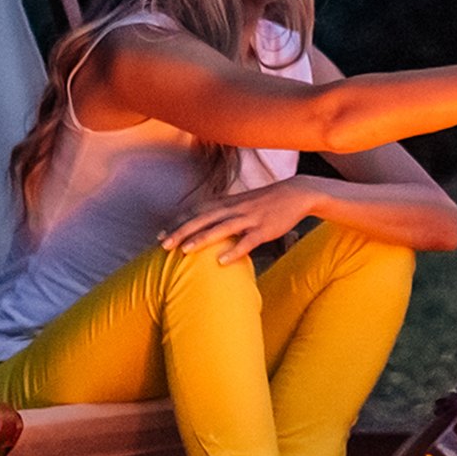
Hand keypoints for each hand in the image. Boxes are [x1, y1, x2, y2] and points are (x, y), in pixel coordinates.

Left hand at [160, 178, 317, 263]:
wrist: (296, 193)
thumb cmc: (266, 202)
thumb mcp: (241, 203)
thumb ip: (223, 211)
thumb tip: (205, 223)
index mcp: (226, 202)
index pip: (195, 211)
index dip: (177, 223)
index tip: (160, 235)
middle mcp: (234, 208)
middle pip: (202, 219)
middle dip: (181, 231)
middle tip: (162, 245)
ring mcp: (249, 218)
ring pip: (221, 228)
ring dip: (201, 239)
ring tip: (184, 251)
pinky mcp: (264, 229)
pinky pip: (247, 241)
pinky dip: (234, 250)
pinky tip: (221, 261)